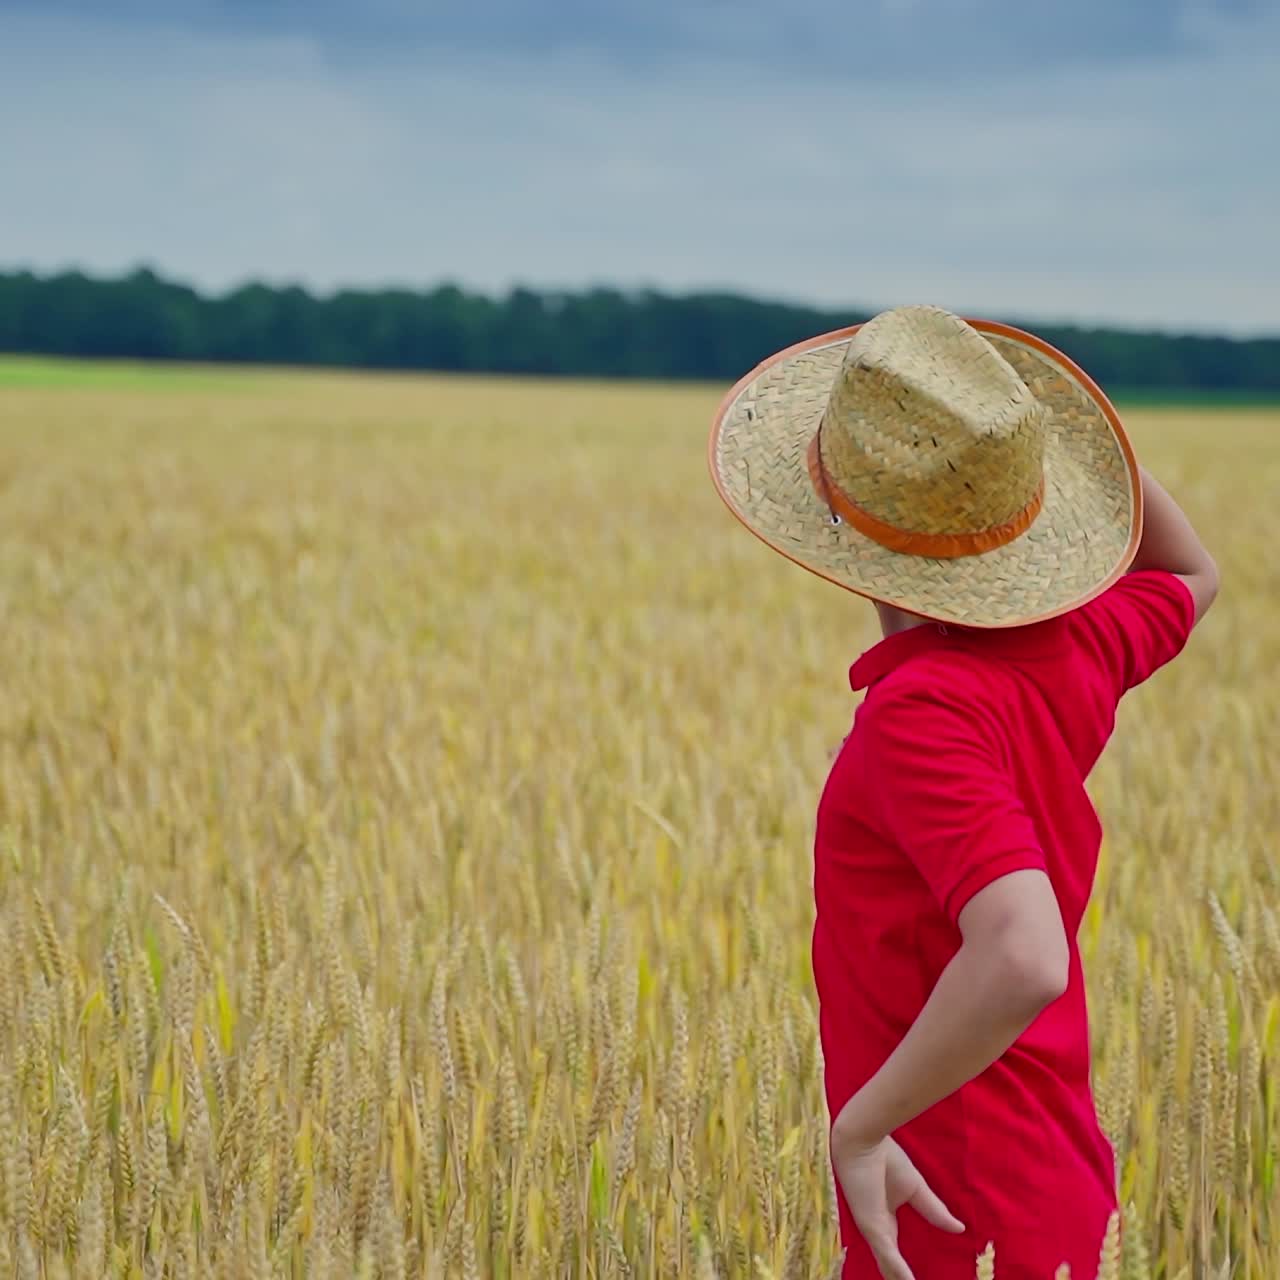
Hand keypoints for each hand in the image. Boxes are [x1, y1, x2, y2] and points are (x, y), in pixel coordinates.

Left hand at [831, 1130, 964, 1279]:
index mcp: (885, 1221)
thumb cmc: (885, 1158)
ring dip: (901, 1279)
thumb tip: (960, 1228)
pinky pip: (887, 1254)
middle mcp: (878, 1230)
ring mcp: (873, 1230)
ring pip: (889, 1266)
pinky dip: (899, 1271)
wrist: (865, 1139)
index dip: (905, 1272)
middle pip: (891, 1267)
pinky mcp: (871, 1225)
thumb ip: (935, 1211)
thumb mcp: (916, 1189)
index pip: (896, 1256)